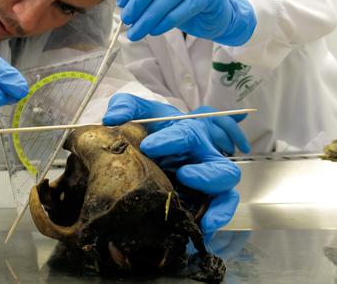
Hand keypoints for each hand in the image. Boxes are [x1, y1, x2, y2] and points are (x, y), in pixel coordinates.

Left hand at [102, 93, 245, 239]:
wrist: (152, 145)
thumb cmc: (151, 128)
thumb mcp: (139, 112)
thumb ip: (125, 106)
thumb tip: (111, 119)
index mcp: (189, 132)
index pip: (185, 133)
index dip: (169, 140)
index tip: (149, 146)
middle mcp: (204, 157)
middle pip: (219, 166)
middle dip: (205, 175)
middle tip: (182, 175)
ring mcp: (208, 180)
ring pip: (226, 191)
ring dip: (218, 206)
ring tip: (204, 219)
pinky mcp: (206, 199)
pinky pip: (220, 210)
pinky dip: (216, 220)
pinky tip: (204, 231)